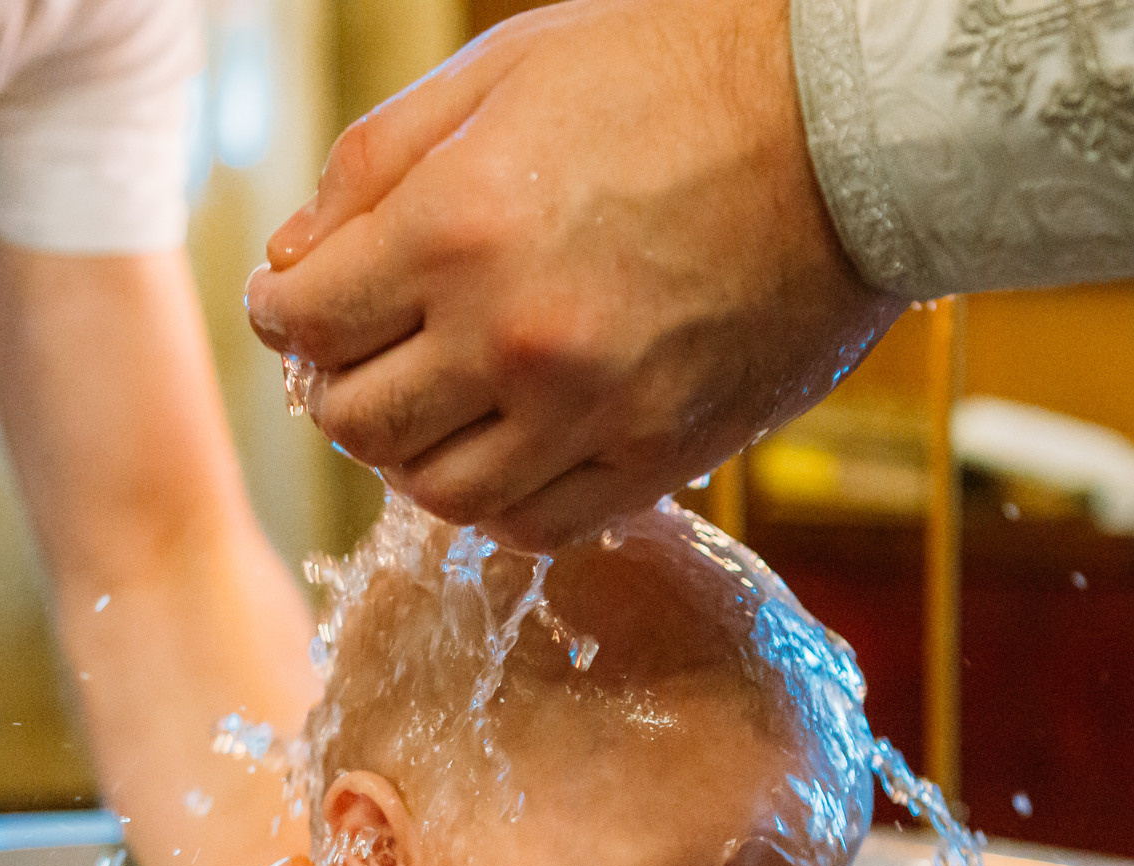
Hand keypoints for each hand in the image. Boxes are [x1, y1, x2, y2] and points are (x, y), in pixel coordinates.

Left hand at [244, 0, 904, 549]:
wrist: (850, 134)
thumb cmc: (676, 76)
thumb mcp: (502, 72)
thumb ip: (376, 165)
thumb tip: (291, 262)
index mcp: (457, 227)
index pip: (304, 321)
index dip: (283, 314)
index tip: (297, 304)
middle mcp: (512, 337)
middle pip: (358, 419)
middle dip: (337, 385)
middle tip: (358, 356)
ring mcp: (590, 411)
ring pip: (438, 492)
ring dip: (409, 456)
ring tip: (430, 408)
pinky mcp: (661, 456)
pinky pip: (537, 525)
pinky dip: (497, 500)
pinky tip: (505, 447)